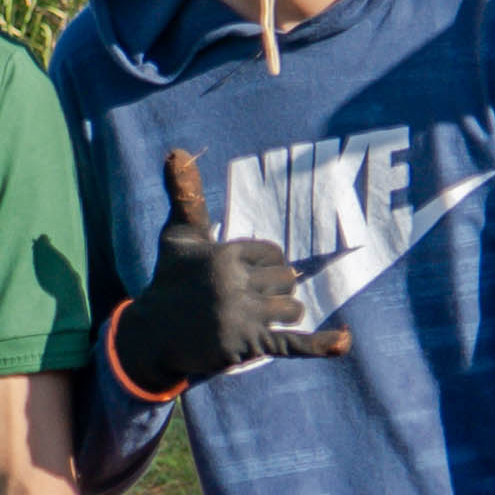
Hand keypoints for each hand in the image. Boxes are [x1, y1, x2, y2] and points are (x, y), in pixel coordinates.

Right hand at [108, 148, 354, 395]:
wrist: (151, 336)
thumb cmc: (169, 280)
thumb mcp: (179, 236)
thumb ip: (187, 195)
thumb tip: (177, 149)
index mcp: (226, 254)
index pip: (275, 255)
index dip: (265, 267)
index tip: (243, 277)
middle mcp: (234, 283)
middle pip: (286, 282)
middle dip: (273, 291)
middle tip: (243, 302)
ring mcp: (241, 317)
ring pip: (292, 309)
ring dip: (281, 316)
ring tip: (252, 320)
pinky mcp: (246, 345)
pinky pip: (292, 344)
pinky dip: (320, 345)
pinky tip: (344, 343)